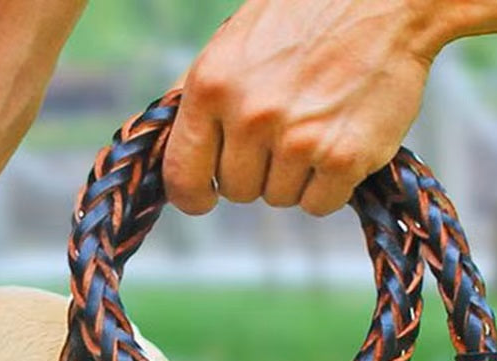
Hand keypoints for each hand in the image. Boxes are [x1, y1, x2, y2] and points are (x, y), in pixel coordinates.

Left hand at [163, 0, 440, 216]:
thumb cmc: (304, 17)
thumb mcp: (232, 46)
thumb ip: (195, 98)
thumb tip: (153, 138)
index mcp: (212, 86)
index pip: (181, 174)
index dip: (192, 195)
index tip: (204, 198)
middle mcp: (251, 116)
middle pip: (237, 191)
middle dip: (258, 171)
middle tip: (286, 129)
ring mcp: (298, 140)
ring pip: (279, 199)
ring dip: (296, 176)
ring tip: (317, 124)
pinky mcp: (343, 158)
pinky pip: (319, 205)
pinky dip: (330, 186)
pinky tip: (341, 142)